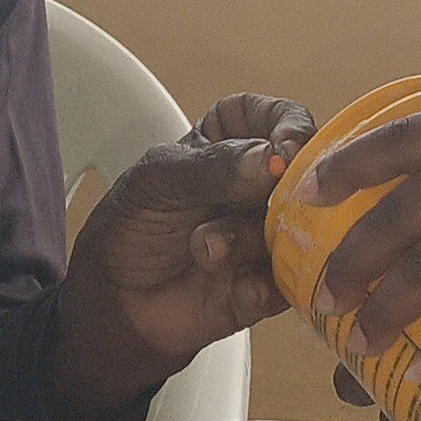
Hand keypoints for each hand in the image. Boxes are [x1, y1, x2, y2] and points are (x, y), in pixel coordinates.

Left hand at [52, 92, 317, 413]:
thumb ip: (214, 166)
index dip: (291, 126)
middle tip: (266, 203)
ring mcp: (269, 235)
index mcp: (232, 142)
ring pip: (299, 229)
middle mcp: (259, 187)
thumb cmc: (131, 227)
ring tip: (204, 249)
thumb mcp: (157, 181)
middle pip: (306, 175)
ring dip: (251, 239)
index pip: (280, 117)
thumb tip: (275, 160)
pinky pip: (291, 281)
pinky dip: (262, 283)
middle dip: (284, 190)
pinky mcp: (271, 284)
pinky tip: (233, 286)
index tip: (287, 144)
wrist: (115, 303)